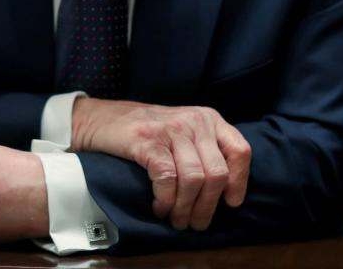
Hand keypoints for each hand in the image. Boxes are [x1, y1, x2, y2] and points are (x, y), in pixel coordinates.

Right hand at [71, 98, 250, 230]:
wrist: (102, 119)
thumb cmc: (147, 132)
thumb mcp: (184, 131)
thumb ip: (206, 149)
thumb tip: (226, 191)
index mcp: (209, 119)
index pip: (240, 150)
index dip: (239, 181)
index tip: (230, 202)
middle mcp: (194, 121)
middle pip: (216, 173)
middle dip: (207, 206)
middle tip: (195, 222)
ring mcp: (171, 129)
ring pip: (194, 179)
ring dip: (185, 208)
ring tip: (176, 219)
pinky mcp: (148, 140)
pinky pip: (168, 178)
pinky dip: (166, 200)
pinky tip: (159, 207)